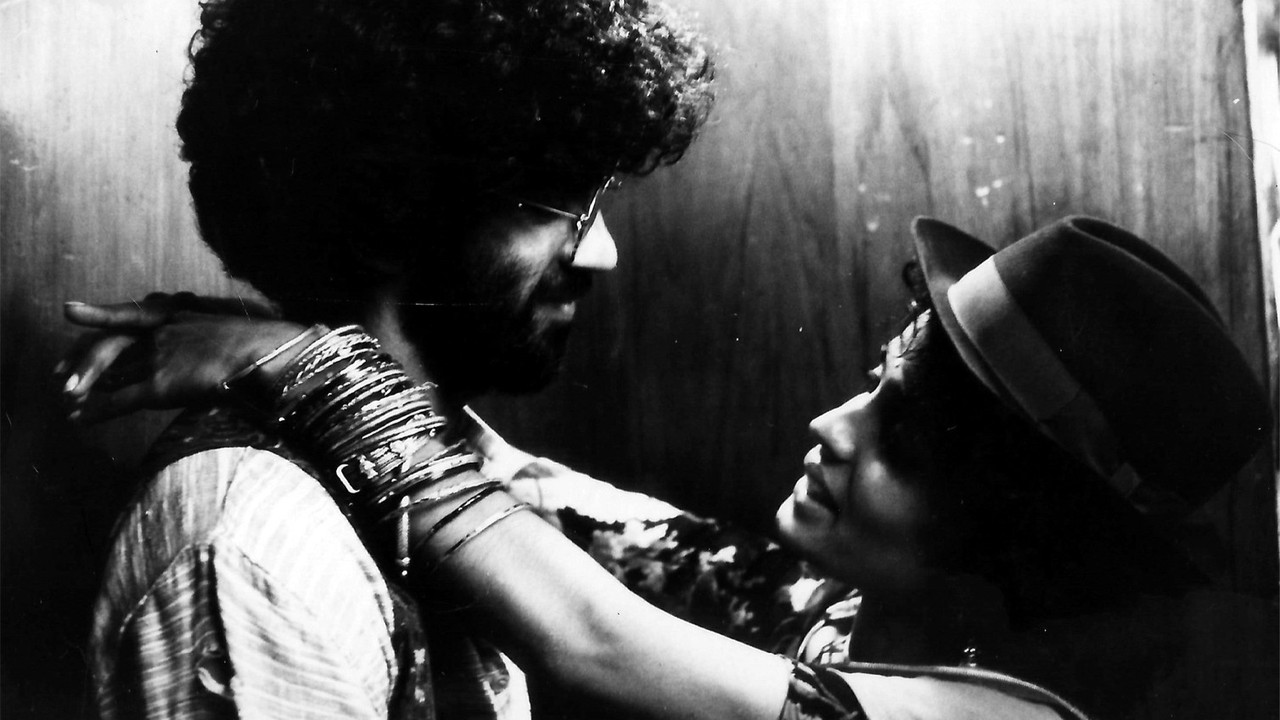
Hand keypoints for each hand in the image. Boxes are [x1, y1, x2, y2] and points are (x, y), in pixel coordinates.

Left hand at [59, 292, 306, 421]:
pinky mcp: (162, 384)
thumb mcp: (217, 332)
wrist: (264, 352)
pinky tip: (79, 421)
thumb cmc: (252, 346)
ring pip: (108, 372)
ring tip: (67, 399)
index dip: (95, 315)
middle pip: (108, 343)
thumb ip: (193, 339)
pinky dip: (96, 411)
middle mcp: (158, 334)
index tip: (69, 313)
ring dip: (83, 386)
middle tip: (60, 375)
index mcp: (171, 317)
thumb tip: (185, 353)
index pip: (124, 313)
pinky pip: (120, 400)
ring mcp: (158, 358)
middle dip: (81, 359)